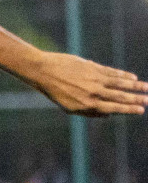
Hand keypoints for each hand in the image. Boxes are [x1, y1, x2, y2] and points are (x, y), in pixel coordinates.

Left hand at [31, 53, 147, 116]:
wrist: (43, 71)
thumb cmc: (56, 91)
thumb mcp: (70, 107)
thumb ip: (90, 112)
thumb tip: (110, 114)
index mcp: (87, 105)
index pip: (113, 108)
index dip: (128, 109)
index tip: (140, 110)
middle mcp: (93, 93)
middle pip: (119, 97)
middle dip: (136, 99)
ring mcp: (94, 80)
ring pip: (119, 84)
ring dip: (135, 87)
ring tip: (147, 88)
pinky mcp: (93, 68)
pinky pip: (112, 72)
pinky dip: (124, 75)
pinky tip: (133, 78)